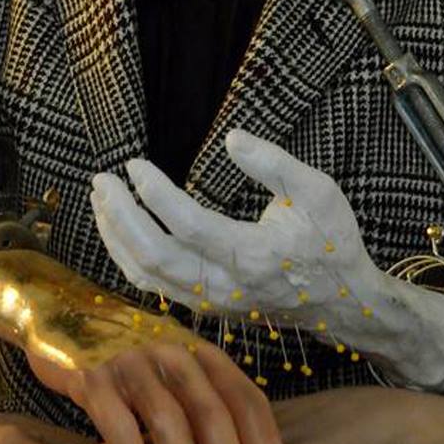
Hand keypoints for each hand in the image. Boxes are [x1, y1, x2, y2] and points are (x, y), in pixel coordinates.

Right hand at [25, 340, 288, 443]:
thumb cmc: (135, 375)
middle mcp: (174, 353)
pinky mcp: (93, 377)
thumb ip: (207, 418)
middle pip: (213, 410)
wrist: (67, 325)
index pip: (247, 399)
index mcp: (204, 357)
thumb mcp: (178, 386)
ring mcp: (133, 363)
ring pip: (169, 418)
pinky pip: (118, 422)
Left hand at [90, 129, 443, 391]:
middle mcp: (226, 284)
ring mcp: (212, 300)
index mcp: (252, 254)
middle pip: (153, 256)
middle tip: (102, 180)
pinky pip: (154, 286)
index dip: (154, 193)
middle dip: (119, 216)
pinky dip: (128, 258)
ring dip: (116, 237)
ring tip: (101, 199)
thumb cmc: (331, 240)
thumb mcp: (318, 190)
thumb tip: (232, 137)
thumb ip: (274, 163)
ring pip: (146, 276)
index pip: (186, 224)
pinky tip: (119, 230)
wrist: (342, 301)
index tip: (134, 164)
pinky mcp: (206, 305)